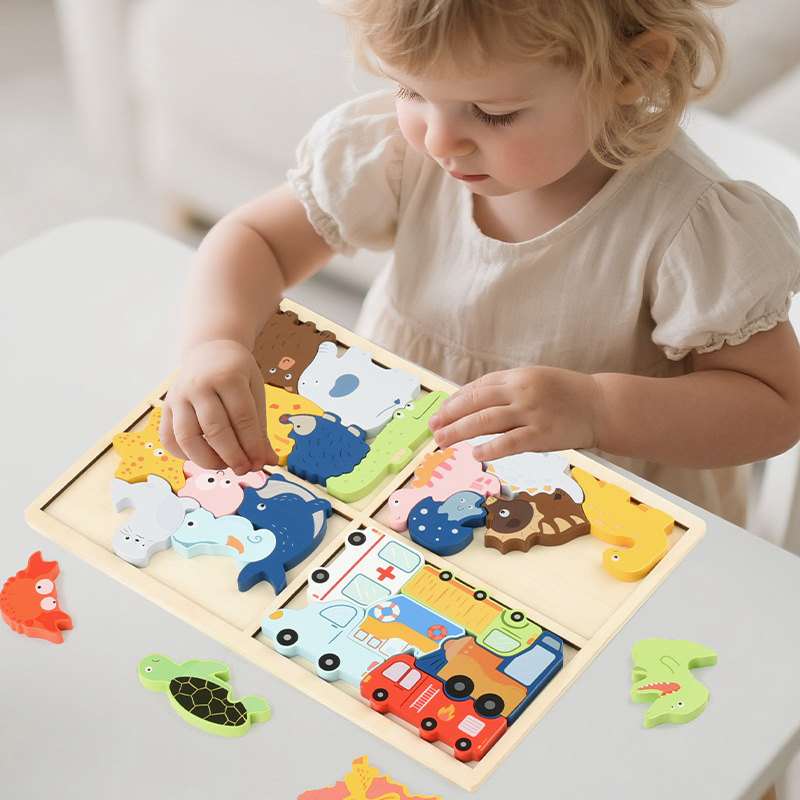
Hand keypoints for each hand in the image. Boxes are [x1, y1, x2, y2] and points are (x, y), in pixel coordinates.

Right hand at [160, 340, 277, 473]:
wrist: (210, 350)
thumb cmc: (236, 373)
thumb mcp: (255, 391)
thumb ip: (260, 427)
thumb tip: (269, 460)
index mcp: (228, 376)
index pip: (242, 418)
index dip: (252, 445)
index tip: (260, 462)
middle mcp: (199, 385)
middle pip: (215, 430)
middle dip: (232, 456)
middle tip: (244, 469)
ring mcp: (179, 395)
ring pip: (187, 437)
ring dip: (207, 460)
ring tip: (224, 465)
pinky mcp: (166, 406)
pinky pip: (169, 438)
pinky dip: (183, 454)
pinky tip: (202, 458)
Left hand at [428, 366, 602, 459]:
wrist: (601, 405)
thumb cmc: (565, 395)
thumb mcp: (535, 381)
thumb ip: (507, 390)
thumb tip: (473, 405)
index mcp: (517, 376)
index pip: (478, 387)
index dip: (455, 401)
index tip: (440, 412)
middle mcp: (521, 391)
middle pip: (476, 402)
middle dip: (450, 416)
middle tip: (433, 428)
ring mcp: (531, 412)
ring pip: (485, 421)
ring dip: (460, 431)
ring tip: (443, 440)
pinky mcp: (541, 434)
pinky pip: (509, 442)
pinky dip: (489, 448)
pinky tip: (475, 454)